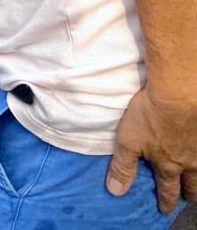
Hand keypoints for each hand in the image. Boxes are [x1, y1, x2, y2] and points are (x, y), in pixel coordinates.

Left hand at [106, 87, 196, 213]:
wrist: (178, 94)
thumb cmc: (149, 116)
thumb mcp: (128, 142)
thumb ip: (123, 167)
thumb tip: (116, 191)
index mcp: (168, 165)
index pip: (168, 190)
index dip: (166, 202)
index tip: (165, 210)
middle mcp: (188, 161)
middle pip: (193, 185)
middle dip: (189, 194)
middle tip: (187, 199)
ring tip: (196, 184)